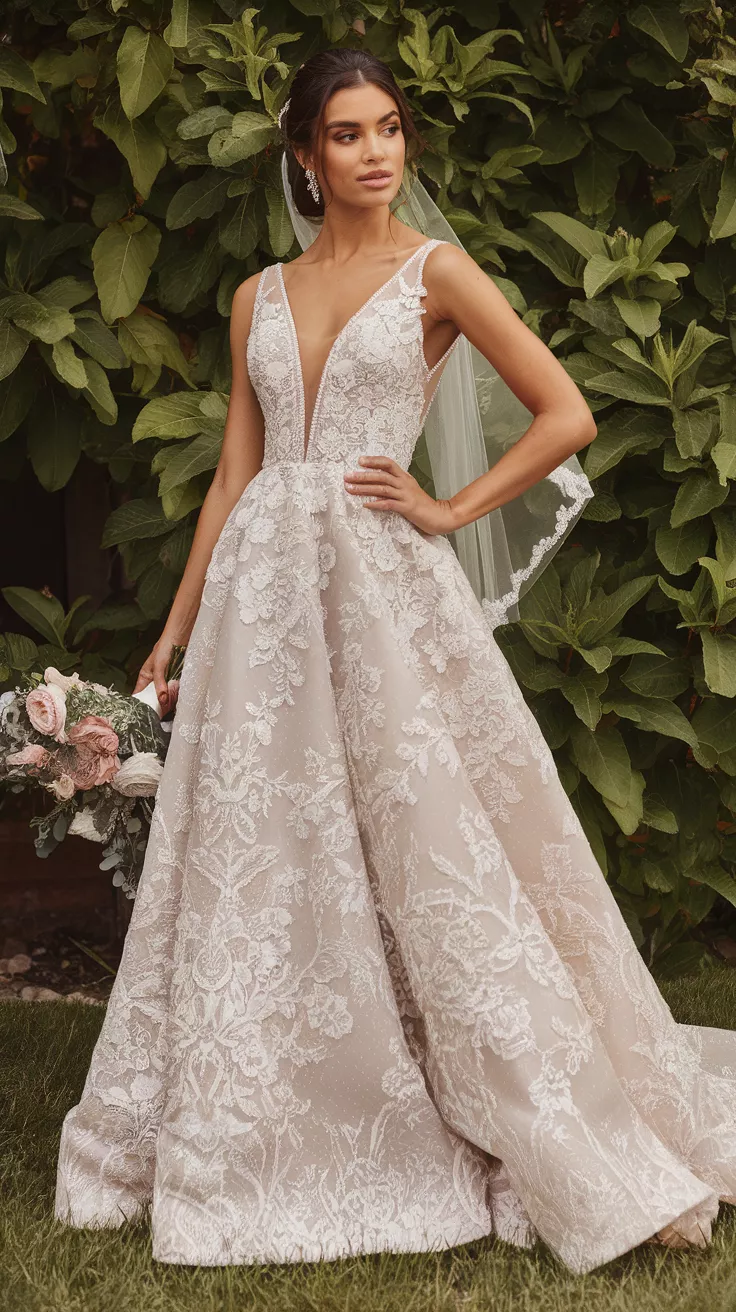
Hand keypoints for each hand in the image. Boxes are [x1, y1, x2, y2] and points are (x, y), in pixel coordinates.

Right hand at [133, 633, 177, 713]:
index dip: (140, 703)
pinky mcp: (175, 679)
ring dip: (167, 702)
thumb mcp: (159, 666)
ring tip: (168, 712)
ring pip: (164, 695)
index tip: (143, 714)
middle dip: (156, 705)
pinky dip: (175, 696)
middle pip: (152, 697)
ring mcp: (165, 680)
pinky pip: (174, 691)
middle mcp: (154, 680)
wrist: (180, 638)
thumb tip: (162, 700)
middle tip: (158, 716)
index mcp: (145, 676)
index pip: (139, 693)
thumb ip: (159, 683)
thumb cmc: (165, 648)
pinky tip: (177, 702)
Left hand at [343, 456, 457, 535]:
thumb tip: (376, 483)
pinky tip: (365, 505)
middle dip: (362, 475)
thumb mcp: (408, 490)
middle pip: (382, 475)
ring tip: (350, 489)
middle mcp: (405, 483)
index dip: (374, 461)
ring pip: (382, 488)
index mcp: (405, 477)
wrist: (439, 516)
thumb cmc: (422, 504)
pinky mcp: (407, 508)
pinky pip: (389, 504)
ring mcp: (406, 495)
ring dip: (364, 488)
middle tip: (347, 477)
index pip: (388, 463)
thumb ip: (395, 485)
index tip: (359, 461)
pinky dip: (376, 504)